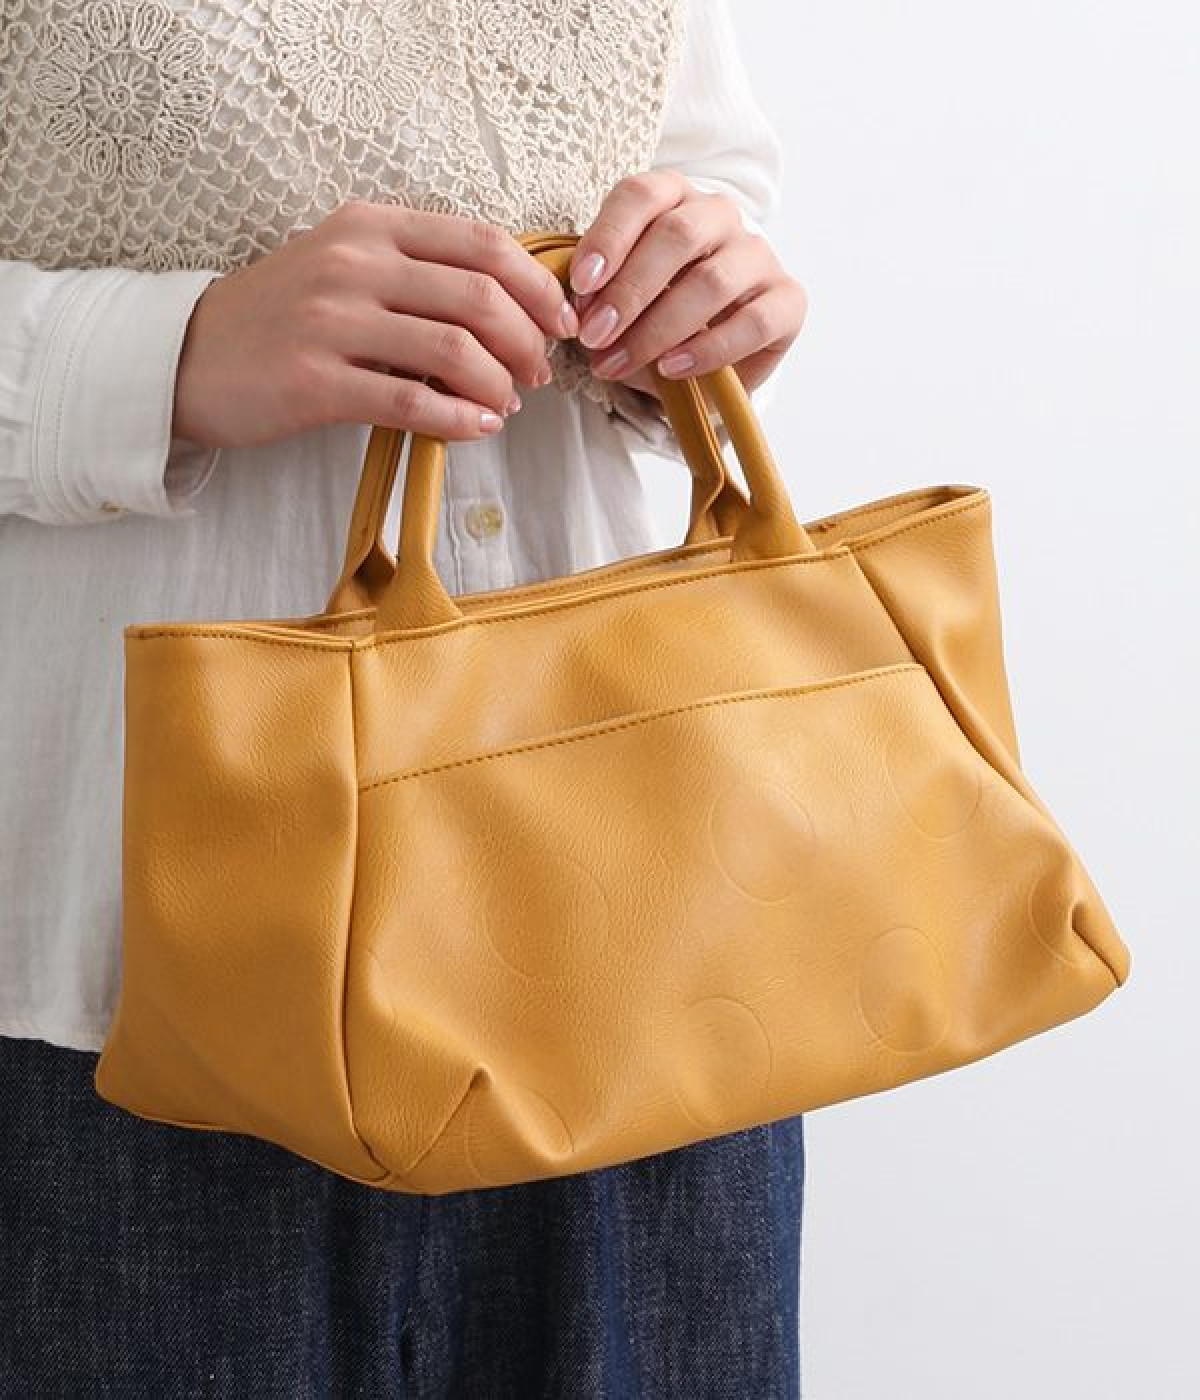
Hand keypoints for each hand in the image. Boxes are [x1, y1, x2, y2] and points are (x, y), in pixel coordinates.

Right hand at [172, 202, 580, 447]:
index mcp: (371, 225)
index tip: (558, 323)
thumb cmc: (283, 316)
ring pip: (454, 351)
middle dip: (527, 342)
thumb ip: (417, 272)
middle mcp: (353, 263)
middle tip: (536, 375)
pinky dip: (460, 421)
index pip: (483, 244)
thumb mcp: (346, 266)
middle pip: (480, 297)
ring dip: (499, 386)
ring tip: (506, 405)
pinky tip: (478, 429)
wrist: (187, 355)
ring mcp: (331, 322)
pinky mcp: (314, 382)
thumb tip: (509, 305)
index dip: (537, 288)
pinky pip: (411, 403)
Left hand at [567, 170, 806, 399]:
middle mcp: (719, 216)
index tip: (580, 285)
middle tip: (594, 336)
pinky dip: (709, 349)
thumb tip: (576, 311)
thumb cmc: (655, 319)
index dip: (609, 237)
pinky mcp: (787, 300)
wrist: (706, 364)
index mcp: (674, 199)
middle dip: (629, 291)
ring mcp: (758, 255)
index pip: (642, 195)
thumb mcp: (619, 301)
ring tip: (621, 362)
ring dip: (659, 328)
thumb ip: (599, 296)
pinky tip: (673, 368)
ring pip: (713, 280)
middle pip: (678, 236)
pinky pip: (753, 322)